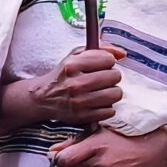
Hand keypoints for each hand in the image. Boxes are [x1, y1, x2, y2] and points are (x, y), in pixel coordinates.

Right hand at [4, 47, 123, 129]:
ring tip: (100, 91)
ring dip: (111, 92)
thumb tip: (123, 54)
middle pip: (115, 76)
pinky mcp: (84, 117)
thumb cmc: (64, 75)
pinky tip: (96, 103)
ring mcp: (80, 102)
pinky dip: (106, 107)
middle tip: (101, 79)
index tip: (100, 65)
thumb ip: (100, 49)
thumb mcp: (75, 56)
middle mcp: (76, 84)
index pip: (108, 59)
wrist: (44, 98)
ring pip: (115, 94)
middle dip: (110, 76)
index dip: (107, 61)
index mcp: (72, 65)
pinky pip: (110, 111)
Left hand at [51, 126, 166, 166]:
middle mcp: (99, 164)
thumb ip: (72, 142)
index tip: (65, 156)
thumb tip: (51, 151)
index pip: (63, 160)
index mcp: (95, 146)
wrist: (146, 155)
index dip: (59, 159)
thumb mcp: (97, 134)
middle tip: (78, 162)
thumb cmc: (120, 141)